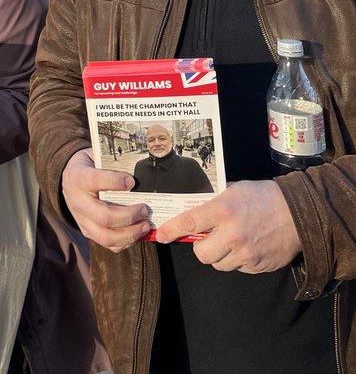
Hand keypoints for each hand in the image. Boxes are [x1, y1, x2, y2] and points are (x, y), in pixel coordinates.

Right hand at [61, 149, 151, 252]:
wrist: (69, 178)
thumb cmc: (89, 166)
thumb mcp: (95, 157)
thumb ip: (112, 163)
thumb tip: (138, 171)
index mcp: (78, 177)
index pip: (95, 181)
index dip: (115, 182)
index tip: (132, 181)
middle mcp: (78, 201)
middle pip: (104, 216)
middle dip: (129, 216)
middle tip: (144, 209)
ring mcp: (81, 220)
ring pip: (106, 236)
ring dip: (130, 234)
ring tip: (145, 225)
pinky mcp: (87, 231)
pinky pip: (108, 244)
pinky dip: (125, 242)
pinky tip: (137, 233)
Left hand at [155, 179, 301, 272]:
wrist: (298, 213)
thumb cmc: (264, 196)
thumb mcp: (234, 191)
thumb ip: (214, 204)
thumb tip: (195, 215)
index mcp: (223, 210)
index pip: (189, 223)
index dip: (172, 230)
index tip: (162, 235)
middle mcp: (232, 234)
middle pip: (201, 254)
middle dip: (201, 247)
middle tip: (208, 238)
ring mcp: (246, 253)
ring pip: (219, 264)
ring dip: (220, 255)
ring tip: (231, 241)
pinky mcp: (257, 266)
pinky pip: (238, 268)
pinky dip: (238, 260)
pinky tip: (247, 246)